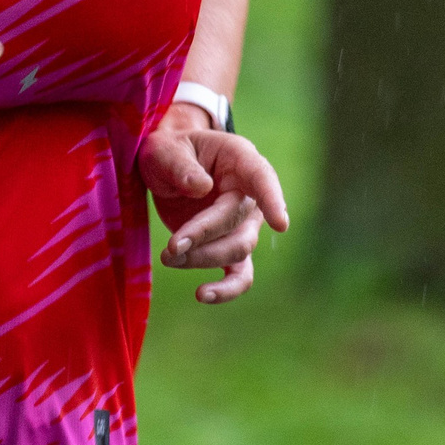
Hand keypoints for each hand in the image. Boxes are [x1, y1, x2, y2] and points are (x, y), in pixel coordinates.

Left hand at [138, 102, 289, 303]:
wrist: (166, 165)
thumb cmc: (169, 152)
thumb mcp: (164, 150)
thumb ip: (180, 167)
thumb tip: (202, 188)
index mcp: (239, 159)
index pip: (262, 177)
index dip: (273, 199)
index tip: (280, 224)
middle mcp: (248, 193)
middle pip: (238, 223)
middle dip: (204, 237)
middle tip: (170, 248)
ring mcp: (243, 223)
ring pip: (236, 250)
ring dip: (202, 259)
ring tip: (168, 257)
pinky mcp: (228, 246)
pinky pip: (239, 274)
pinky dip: (226, 288)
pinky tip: (203, 295)